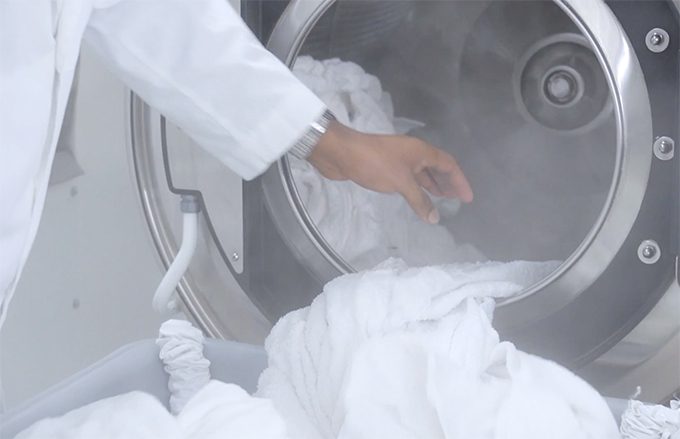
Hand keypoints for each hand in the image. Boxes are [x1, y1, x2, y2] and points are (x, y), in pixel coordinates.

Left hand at [308, 122, 472, 223]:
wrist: (342, 153)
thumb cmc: (375, 163)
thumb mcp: (401, 183)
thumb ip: (419, 201)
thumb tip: (435, 218)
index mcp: (421, 151)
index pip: (449, 164)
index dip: (460, 181)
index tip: (468, 198)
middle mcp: (413, 153)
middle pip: (437, 167)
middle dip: (447, 183)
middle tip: (456, 201)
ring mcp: (398, 159)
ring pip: (422, 172)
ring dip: (432, 186)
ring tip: (440, 200)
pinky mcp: (385, 166)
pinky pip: (408, 177)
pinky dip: (416, 188)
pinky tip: (416, 198)